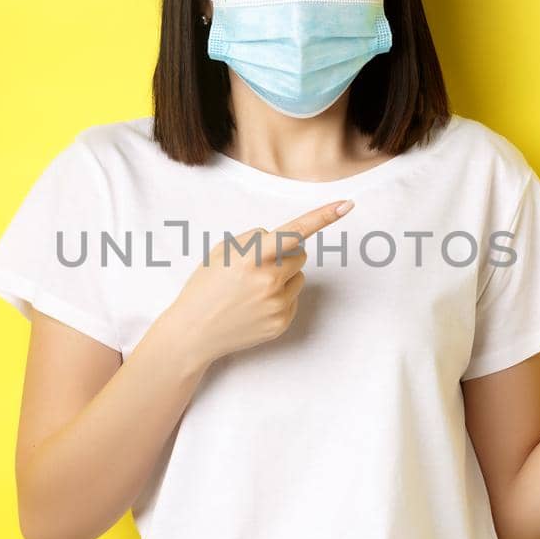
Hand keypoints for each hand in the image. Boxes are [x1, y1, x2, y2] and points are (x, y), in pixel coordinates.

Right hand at [167, 198, 354, 365]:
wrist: (193, 333)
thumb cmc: (205, 288)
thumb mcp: (221, 253)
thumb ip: (253, 240)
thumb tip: (281, 241)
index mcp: (250, 257)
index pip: (294, 232)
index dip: (322, 217)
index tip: (346, 205)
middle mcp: (267, 280)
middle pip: (301, 255)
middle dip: (285, 256)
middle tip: (258, 267)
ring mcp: (277, 304)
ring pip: (299, 277)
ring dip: (284, 277)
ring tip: (254, 290)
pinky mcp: (282, 322)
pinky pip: (293, 298)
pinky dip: (280, 298)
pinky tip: (256, 306)